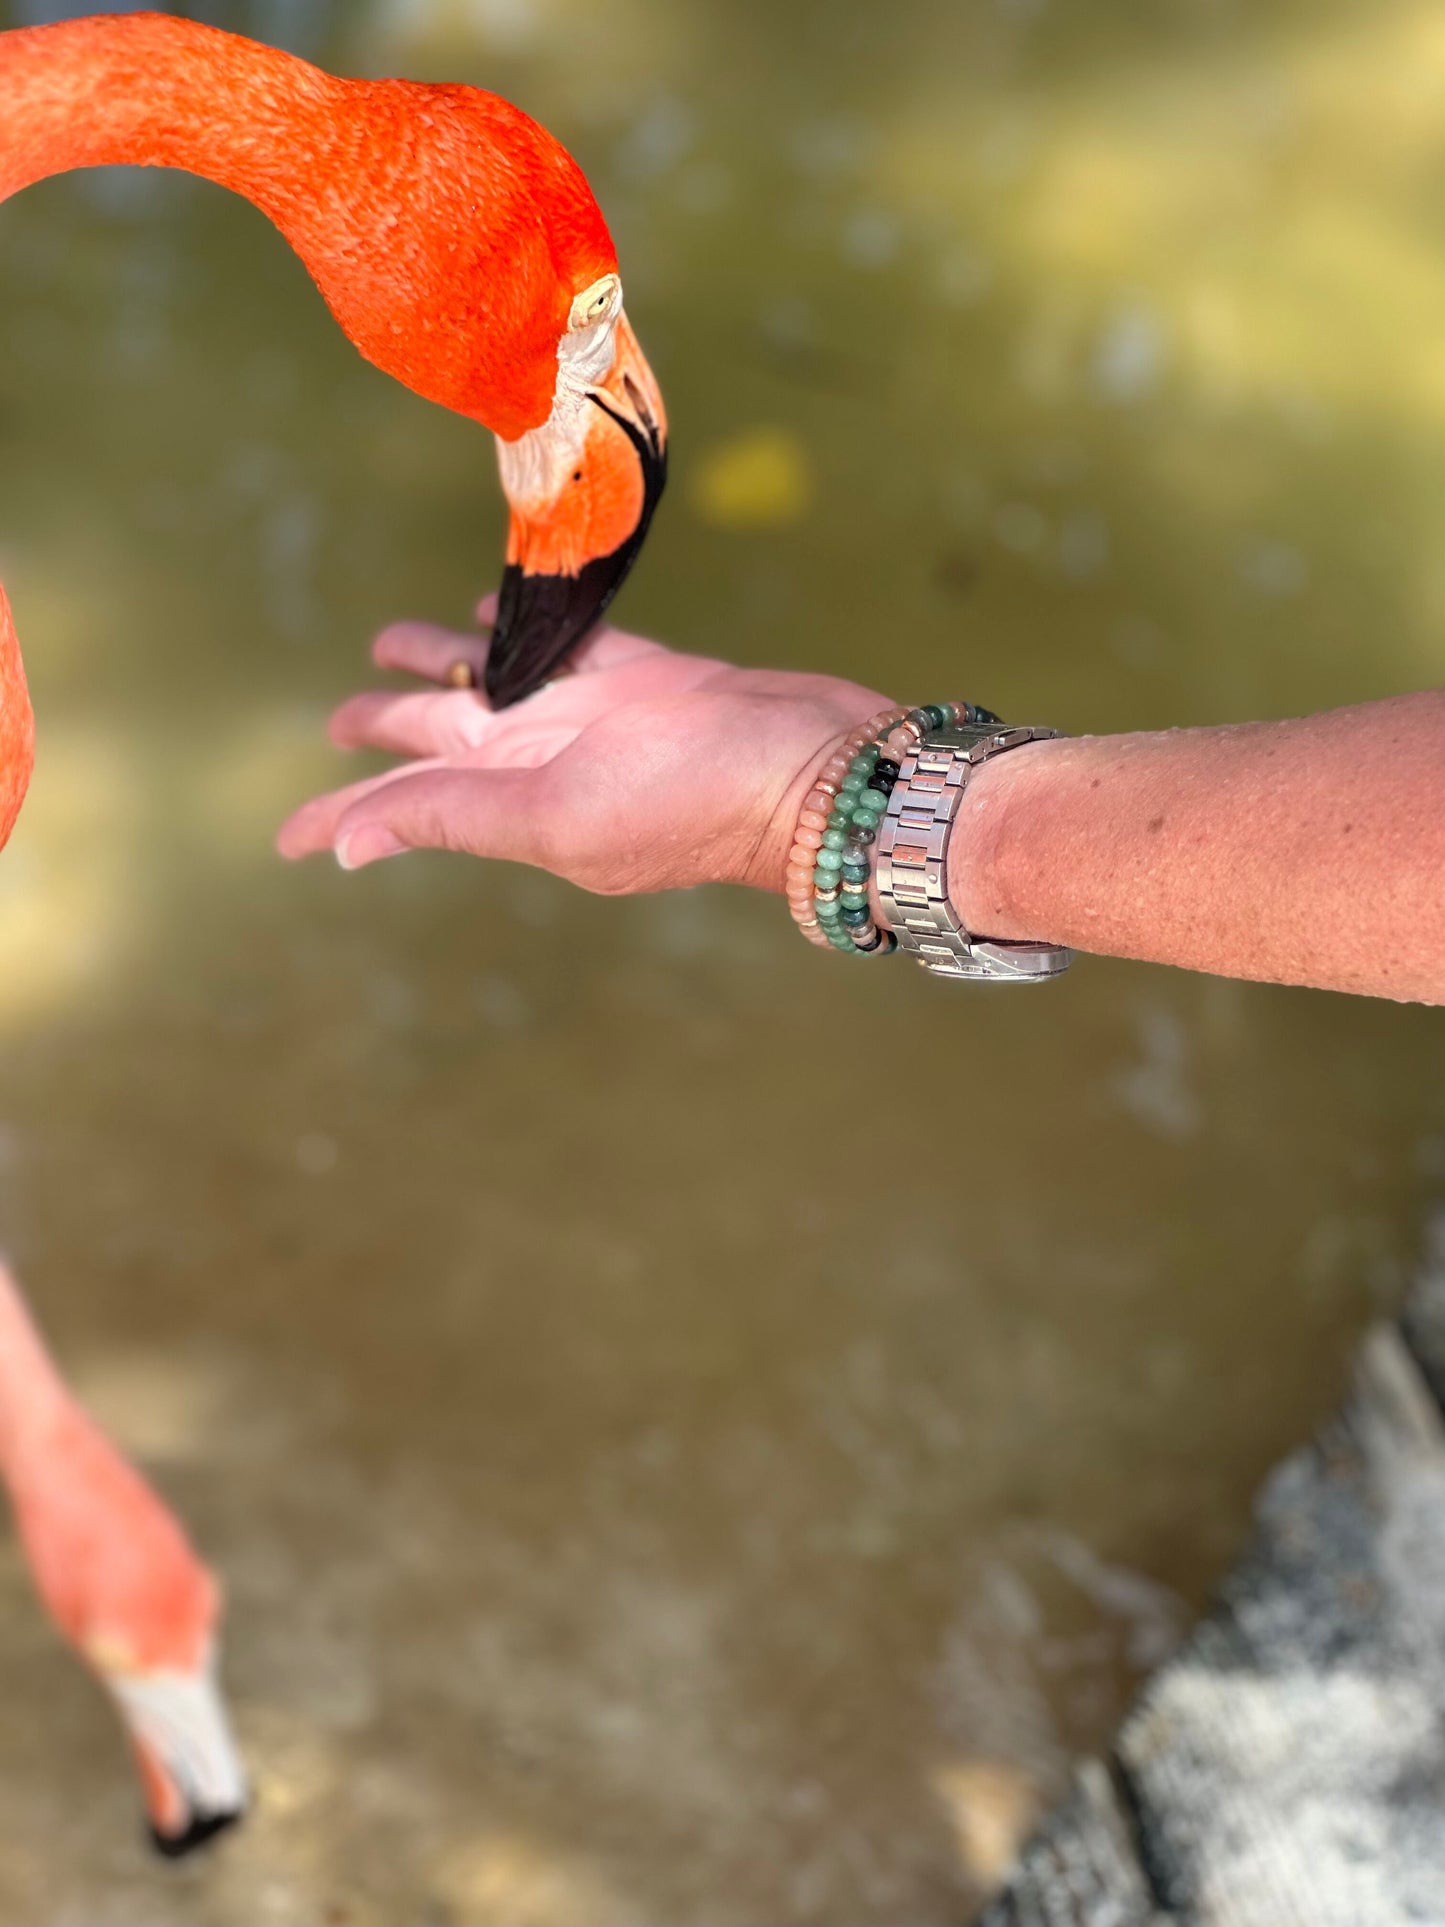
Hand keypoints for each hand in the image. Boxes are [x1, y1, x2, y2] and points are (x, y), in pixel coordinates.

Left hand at [277, 598, 891, 894]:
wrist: (817, 768)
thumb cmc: (694, 796)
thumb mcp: (556, 814)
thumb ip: (452, 815)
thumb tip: (344, 847)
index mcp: (518, 801)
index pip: (407, 804)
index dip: (343, 814)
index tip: (282, 841)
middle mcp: (549, 761)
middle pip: (443, 739)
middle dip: (387, 726)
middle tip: (335, 720)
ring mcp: (598, 720)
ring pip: (498, 683)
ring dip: (444, 660)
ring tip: (396, 638)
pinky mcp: (648, 678)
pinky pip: (569, 648)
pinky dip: (525, 628)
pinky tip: (498, 609)